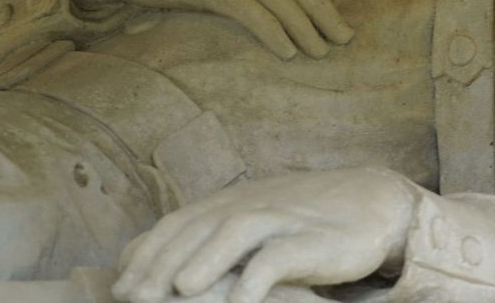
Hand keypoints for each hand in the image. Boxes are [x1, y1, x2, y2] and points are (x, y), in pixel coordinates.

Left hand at [112, 168, 417, 302]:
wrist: (374, 201)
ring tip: (180, 291)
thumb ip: (214, 236)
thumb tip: (164, 267)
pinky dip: (257, 277)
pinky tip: (242, 301)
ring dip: (204, 260)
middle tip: (134, 298)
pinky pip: (280, 256)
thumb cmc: (309, 217)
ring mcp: (282, 219)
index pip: (177, 223)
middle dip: (161, 263)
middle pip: (197, 228)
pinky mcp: (312, 238)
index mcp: (232, 202)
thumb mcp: (257, 219)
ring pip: (235, 232)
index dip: (146, 254)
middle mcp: (251, 205)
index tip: (121, 288)